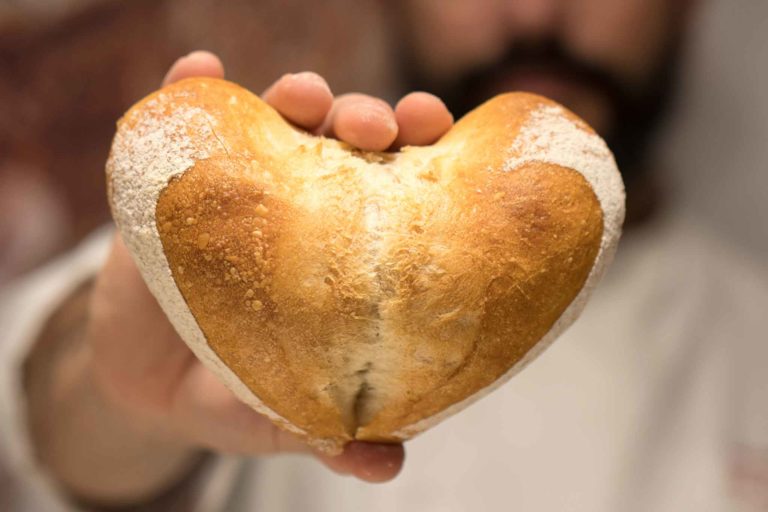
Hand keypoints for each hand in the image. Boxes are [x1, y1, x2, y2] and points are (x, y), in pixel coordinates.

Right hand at [32, 51, 455, 504]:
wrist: (150, 383)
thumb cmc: (239, 386)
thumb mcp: (285, 412)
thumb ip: (331, 434)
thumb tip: (384, 463)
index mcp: (348, 245)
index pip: (400, 183)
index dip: (425, 152)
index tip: (437, 133)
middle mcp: (305, 204)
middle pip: (348, 138)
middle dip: (367, 116)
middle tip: (372, 126)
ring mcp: (243, 186)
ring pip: (279, 117)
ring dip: (298, 94)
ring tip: (301, 98)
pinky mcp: (178, 182)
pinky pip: (187, 123)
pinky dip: (192, 89)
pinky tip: (198, 71)